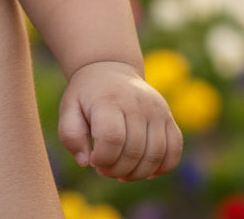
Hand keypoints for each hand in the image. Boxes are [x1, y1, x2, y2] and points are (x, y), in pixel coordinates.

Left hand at [58, 60, 182, 180]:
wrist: (108, 69)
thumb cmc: (87, 96)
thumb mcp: (69, 109)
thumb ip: (70, 135)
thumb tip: (86, 162)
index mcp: (109, 100)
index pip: (112, 139)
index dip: (103, 159)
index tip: (93, 160)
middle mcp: (137, 102)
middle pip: (134, 151)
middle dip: (117, 170)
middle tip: (104, 169)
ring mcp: (156, 109)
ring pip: (155, 155)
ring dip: (137, 173)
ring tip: (121, 171)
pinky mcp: (168, 116)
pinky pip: (174, 150)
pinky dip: (162, 167)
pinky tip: (144, 170)